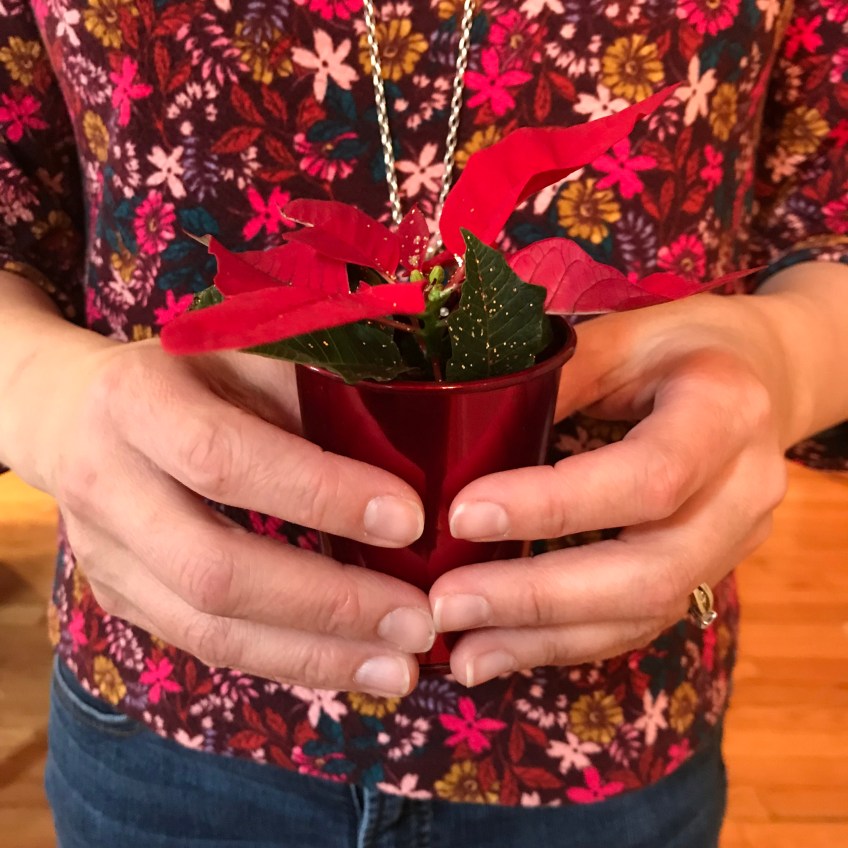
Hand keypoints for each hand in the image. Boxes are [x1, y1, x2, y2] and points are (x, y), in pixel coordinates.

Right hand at [12, 335, 432, 695]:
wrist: (72, 413)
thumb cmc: (184, 375)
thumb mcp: (238, 350)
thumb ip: (309, 385)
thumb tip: (417, 436)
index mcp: (137, 401)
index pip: (225, 459)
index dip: (319, 493)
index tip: (410, 519)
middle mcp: (107, 483)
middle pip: (214, 569)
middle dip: (329, 603)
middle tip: (418, 620)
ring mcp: (106, 555)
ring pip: (209, 630)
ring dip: (316, 655)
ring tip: (400, 668)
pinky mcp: (122, 599)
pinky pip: (208, 645)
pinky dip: (287, 661)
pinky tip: (351, 665)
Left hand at [432, 293, 792, 685]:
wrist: (761, 375)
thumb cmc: (681, 346)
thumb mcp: (621, 335)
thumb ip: (556, 378)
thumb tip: (462, 429)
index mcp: (726, 411)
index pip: (647, 477)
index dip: (553, 505)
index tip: (462, 515)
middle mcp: (744, 492)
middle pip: (649, 572)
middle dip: (538, 596)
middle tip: (445, 604)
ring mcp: (732, 544)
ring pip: (643, 614)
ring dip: (543, 639)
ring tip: (462, 652)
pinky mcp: (706, 574)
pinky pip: (637, 624)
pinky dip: (563, 642)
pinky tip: (499, 650)